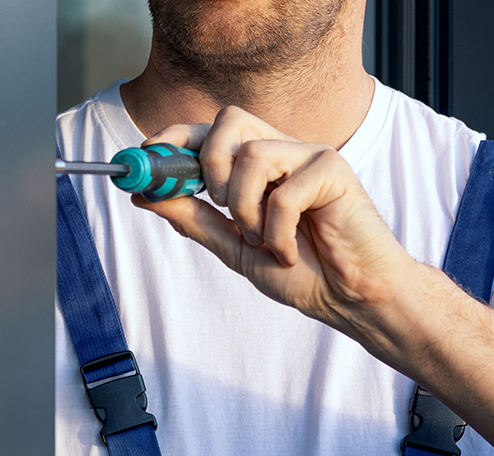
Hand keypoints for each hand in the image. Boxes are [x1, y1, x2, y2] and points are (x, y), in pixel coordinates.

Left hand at [137, 106, 429, 337]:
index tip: (147, 156)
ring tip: (263, 240)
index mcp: (258, 164)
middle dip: (208, 163)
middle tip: (215, 204)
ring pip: (252, 155)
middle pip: (230, 120)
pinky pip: (284, 192)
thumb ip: (192, 219)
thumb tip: (145, 195)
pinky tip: (290, 252)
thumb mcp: (233, 246)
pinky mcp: (334, 171)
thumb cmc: (301, 270)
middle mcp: (283, 151)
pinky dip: (276, 231)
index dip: (176, 137)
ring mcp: (310, 156)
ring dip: (245, 209)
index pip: (211, 130)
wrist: (349, 297)